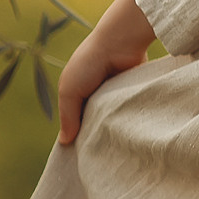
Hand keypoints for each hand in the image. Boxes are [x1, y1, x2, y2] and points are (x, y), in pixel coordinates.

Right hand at [57, 0, 155, 144]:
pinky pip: (130, 111)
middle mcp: (98, 94)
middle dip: (98, 133)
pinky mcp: (134, 92)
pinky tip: (132, 133)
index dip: (78, 135)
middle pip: (97, 121)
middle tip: (102, 155)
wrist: (119, 43)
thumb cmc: (89, 64)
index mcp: (79, 93)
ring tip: (118, 146)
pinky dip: (129, 118)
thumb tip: (64, 143)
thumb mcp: (69, 91)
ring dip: (115, 127)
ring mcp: (117, 94)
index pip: (77, 120)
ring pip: (114, 118)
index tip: (82, 155)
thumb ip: (68, 116)